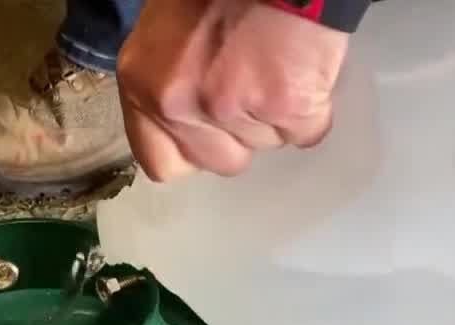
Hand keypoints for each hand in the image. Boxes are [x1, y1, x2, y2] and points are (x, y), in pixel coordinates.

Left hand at [117, 0, 350, 181]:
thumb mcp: (164, 31)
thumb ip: (168, 82)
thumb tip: (190, 121)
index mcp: (142, 85)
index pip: (162, 164)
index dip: (195, 151)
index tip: (211, 131)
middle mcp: (178, 104)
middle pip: (221, 161)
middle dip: (241, 134)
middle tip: (251, 84)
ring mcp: (231, 107)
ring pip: (265, 145)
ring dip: (276, 116)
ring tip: (276, 63)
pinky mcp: (284, 105)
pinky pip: (305, 134)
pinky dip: (312, 110)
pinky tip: (303, 70)